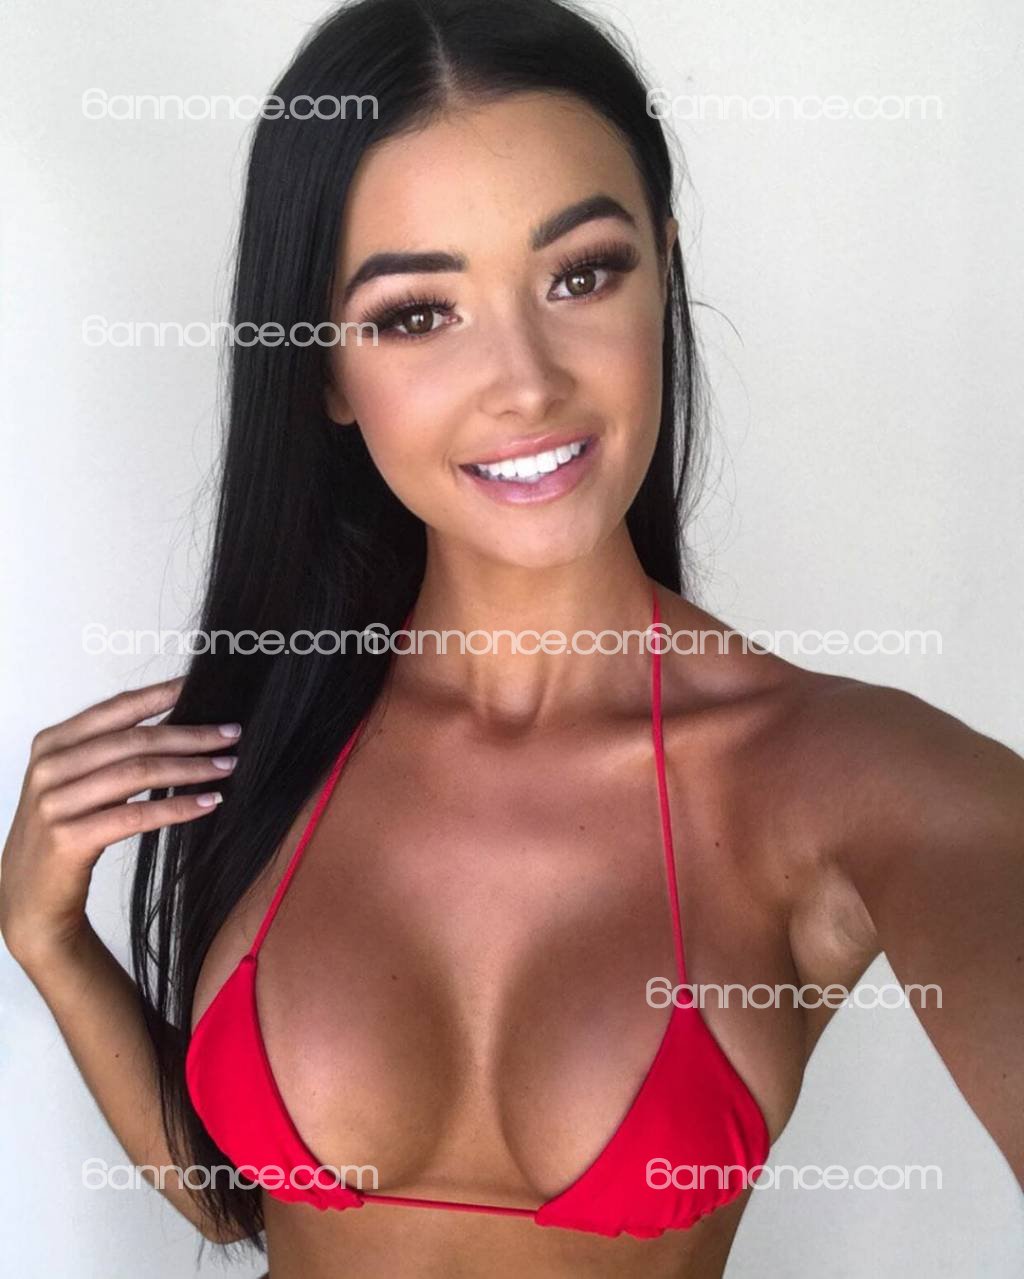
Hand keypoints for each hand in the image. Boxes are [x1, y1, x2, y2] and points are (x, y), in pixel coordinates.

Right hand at [0, 677, 241, 964]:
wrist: (30, 897)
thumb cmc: (64, 833)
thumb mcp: (75, 783)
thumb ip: (110, 752)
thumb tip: (175, 723)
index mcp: (51, 744)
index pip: (116, 709)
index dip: (161, 695)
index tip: (201, 687)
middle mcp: (49, 768)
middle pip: (135, 740)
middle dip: (190, 735)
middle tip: (232, 734)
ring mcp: (55, 803)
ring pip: (139, 773)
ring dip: (192, 768)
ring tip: (227, 766)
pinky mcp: (69, 838)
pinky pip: (137, 815)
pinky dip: (178, 807)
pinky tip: (208, 802)